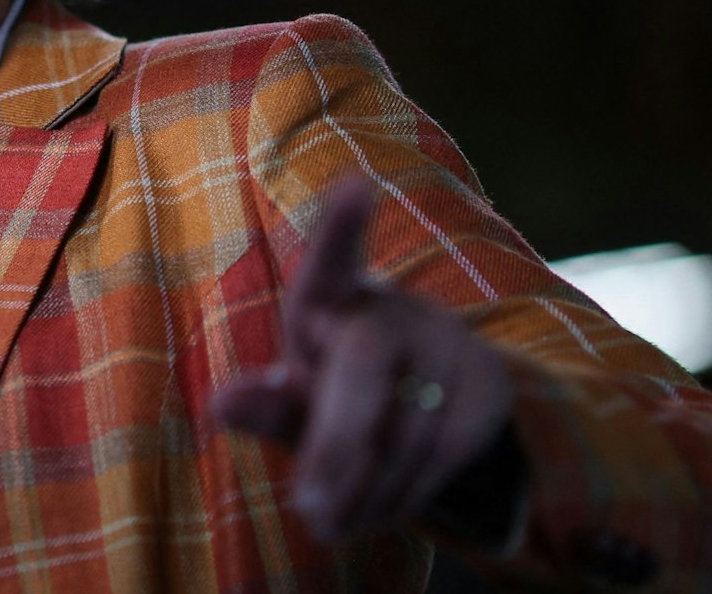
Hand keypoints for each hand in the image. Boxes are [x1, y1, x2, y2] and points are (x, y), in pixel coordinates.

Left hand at [212, 178, 516, 541]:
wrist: (423, 426)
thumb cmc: (337, 399)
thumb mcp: (298, 403)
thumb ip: (267, 405)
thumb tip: (221, 404)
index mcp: (332, 298)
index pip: (334, 257)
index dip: (344, 225)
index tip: (357, 188)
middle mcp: (395, 306)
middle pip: (365, 362)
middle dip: (337, 444)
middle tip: (311, 512)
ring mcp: (450, 339)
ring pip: (409, 419)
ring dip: (370, 486)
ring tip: (336, 522)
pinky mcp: (490, 382)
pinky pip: (450, 445)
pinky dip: (412, 490)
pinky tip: (385, 508)